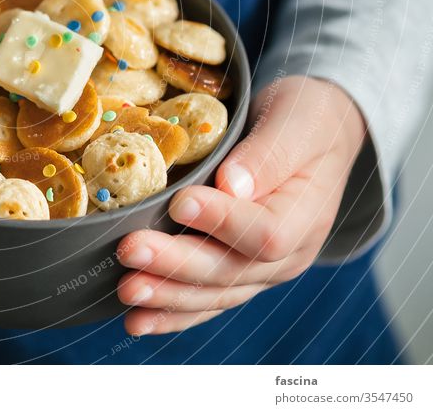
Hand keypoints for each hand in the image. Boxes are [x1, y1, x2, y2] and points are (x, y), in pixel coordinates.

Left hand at [116, 75, 365, 334]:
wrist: (314, 134)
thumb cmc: (304, 121)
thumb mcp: (296, 123)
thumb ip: (268, 155)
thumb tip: (233, 184)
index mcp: (307, 214)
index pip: (266, 232)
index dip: (222, 222)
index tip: (179, 203)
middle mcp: (288, 253)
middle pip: (231, 269)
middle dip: (176, 263)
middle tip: (130, 250)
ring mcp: (262, 270)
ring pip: (214, 292)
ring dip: (167, 294)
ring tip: (127, 290)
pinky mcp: (238, 274)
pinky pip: (206, 300)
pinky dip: (171, 312)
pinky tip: (137, 320)